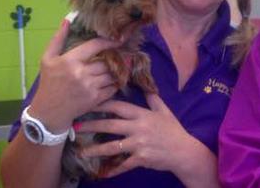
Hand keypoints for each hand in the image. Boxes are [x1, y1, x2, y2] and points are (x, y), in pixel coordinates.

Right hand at [28, 20, 119, 131]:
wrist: (48, 112)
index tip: (119, 39)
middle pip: (107, 60)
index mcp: (70, 61)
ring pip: (112, 73)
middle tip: (123, 53)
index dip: (110, 41)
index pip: (95, 46)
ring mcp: (90, 87)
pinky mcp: (96, 99)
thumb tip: (67, 20)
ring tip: (121, 64)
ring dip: (118, 69)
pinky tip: (115, 79)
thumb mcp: (47, 59)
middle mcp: (81, 73)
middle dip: (116, 56)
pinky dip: (116, 82)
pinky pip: (113, 87)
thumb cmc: (48, 83)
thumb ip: (58, 39)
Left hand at [79, 93, 210, 177]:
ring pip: (112, 147)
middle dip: (91, 125)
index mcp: (143, 115)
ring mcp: (139, 144)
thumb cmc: (173, 130)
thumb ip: (154, 100)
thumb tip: (146, 86)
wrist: (184, 151)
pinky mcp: (140, 159)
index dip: (102, 104)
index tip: (88, 103)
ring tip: (81, 151)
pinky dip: (112, 170)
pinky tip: (102, 173)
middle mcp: (138, 128)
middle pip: (110, 125)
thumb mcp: (165, 112)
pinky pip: (123, 165)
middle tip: (75, 125)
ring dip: (95, 149)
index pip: (119, 107)